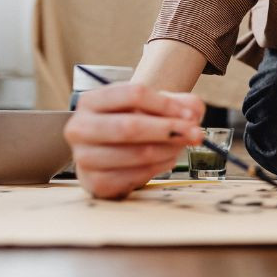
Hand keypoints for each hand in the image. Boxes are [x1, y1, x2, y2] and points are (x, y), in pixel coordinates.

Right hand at [63, 83, 204, 198]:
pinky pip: (135, 176)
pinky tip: (166, 160)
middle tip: (196, 134)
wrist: (116, 153)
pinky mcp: (94, 182)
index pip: (133, 94)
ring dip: (168, 150)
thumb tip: (192, 115)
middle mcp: (81, 127)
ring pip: (136, 153)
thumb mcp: (159, 106)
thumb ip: (182, 104)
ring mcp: (84, 157)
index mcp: (92, 100)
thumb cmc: (137, 123)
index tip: (189, 115)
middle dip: (169, 130)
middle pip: (130, 126)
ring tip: (180, 147)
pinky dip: (159, 168)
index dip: (167, 104)